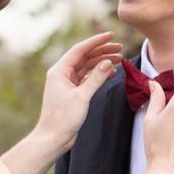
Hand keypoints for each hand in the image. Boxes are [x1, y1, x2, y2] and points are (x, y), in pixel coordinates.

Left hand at [34, 32, 122, 150]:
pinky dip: (99, 75)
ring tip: (119, 59)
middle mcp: (62, 74)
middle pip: (84, 56)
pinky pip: (87, 78)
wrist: (53, 138)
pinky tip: (111, 73)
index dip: (96, 42)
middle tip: (119, 48)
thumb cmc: (63, 118)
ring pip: (87, 67)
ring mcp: (67, 83)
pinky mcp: (73, 92)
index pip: (80, 50)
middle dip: (102, 51)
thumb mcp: (82, 96)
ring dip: (102, 62)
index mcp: (59, 71)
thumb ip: (96, 78)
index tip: (111, 35)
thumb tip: (108, 62)